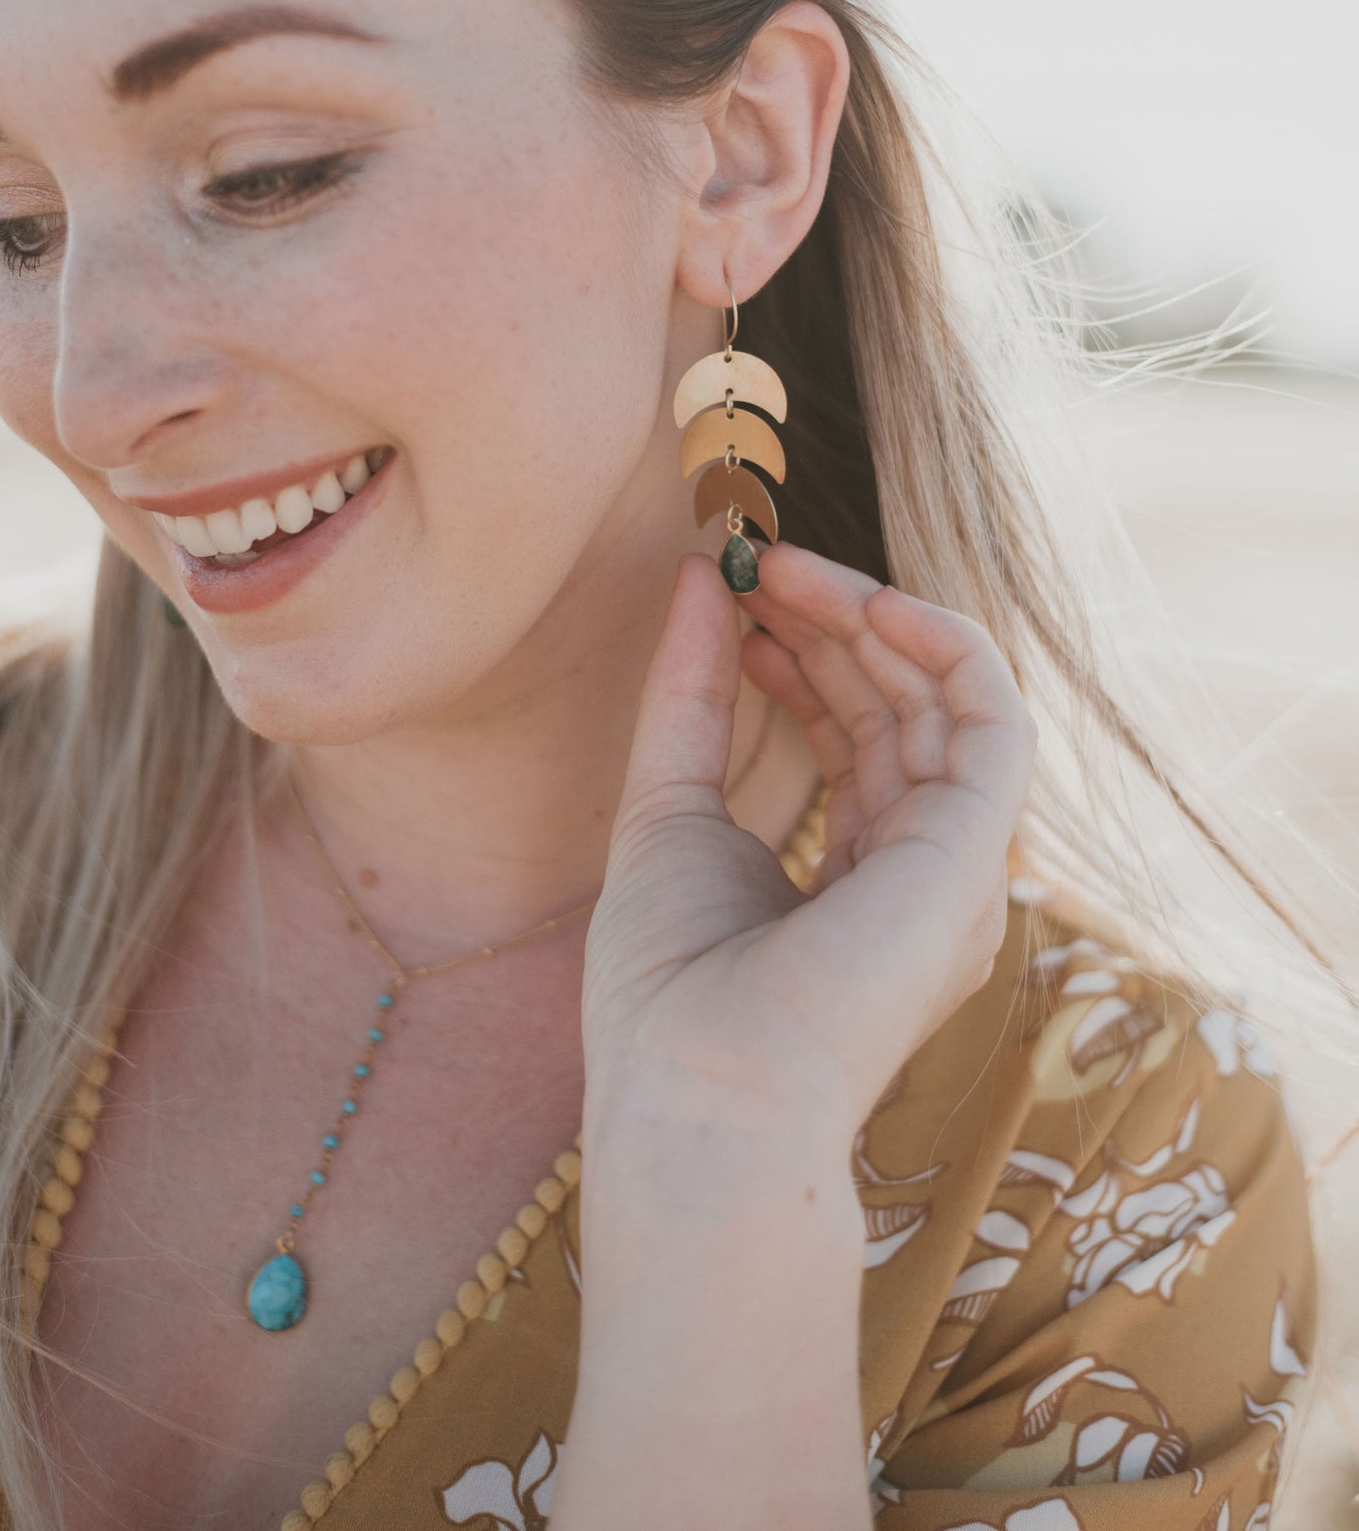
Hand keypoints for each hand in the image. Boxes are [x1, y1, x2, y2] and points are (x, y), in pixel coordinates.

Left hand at [581, 541, 1037, 1154]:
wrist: (699, 1096)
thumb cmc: (671, 993)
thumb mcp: (668, 810)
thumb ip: (690, 696)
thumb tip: (695, 578)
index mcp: (863, 882)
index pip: (857, 737)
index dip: (802, 655)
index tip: (732, 601)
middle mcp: (924, 874)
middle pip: (898, 709)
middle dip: (828, 623)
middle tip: (752, 563)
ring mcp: (958, 866)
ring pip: (939, 699)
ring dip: (865, 617)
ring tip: (776, 570)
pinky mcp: (977, 848)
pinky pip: (990, 711)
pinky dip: (938, 641)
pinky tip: (861, 601)